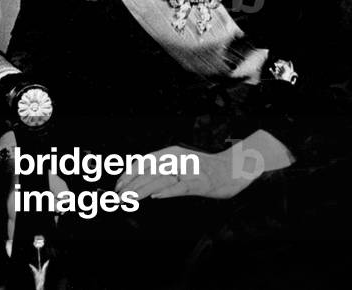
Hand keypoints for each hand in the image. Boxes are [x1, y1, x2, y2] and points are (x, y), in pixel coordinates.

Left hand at [114, 143, 260, 200]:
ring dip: (143, 190)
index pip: (144, 162)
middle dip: (131, 185)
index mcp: (171, 153)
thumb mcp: (180, 163)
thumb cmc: (205, 168)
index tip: (118, 185)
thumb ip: (162, 169)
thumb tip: (142, 181)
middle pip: (149, 172)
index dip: (129, 174)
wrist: (232, 169)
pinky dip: (167, 192)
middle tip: (119, 197)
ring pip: (160, 180)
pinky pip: (181, 188)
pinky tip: (156, 197)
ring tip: (129, 198)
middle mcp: (177, 159)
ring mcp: (189, 171)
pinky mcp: (200, 183)